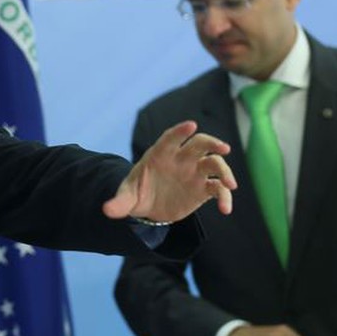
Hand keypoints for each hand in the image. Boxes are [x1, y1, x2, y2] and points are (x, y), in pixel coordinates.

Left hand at [103, 121, 235, 222]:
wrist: (147, 206)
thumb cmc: (136, 193)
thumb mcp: (126, 197)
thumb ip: (119, 203)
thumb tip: (106, 210)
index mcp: (160, 154)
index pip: (170, 138)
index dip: (180, 131)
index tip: (191, 126)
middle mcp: (181, 159)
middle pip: (199, 144)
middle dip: (212, 143)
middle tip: (224, 149)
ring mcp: (194, 172)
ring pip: (214, 164)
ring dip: (225, 172)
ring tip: (230, 185)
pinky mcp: (202, 189)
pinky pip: (217, 188)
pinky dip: (224, 196)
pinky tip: (225, 209)